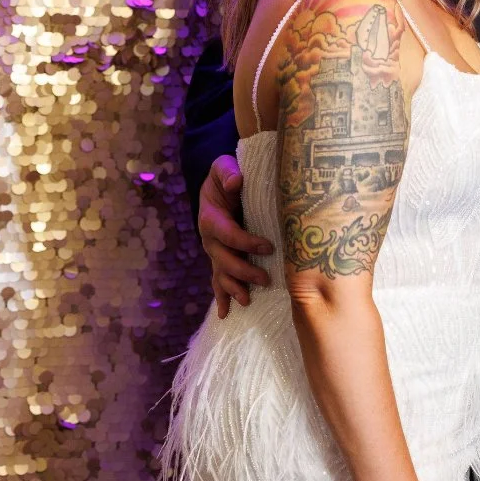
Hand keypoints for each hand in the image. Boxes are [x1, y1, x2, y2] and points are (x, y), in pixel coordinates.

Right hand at [198, 154, 272, 318]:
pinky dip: (221, 297)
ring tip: (247, 301)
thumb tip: (237, 180)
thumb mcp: (224, 166)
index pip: (228, 235)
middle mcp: (210, 239)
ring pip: (220, 274)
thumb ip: (228, 171)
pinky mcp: (220, 258)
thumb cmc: (226, 175)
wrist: (220, 183)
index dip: (247, 243)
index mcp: (211, 218)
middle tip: (266, 278)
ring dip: (233, 288)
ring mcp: (214, 251)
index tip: (268, 247)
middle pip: (224, 260)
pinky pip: (218, 280)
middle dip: (244, 271)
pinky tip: (225, 314)